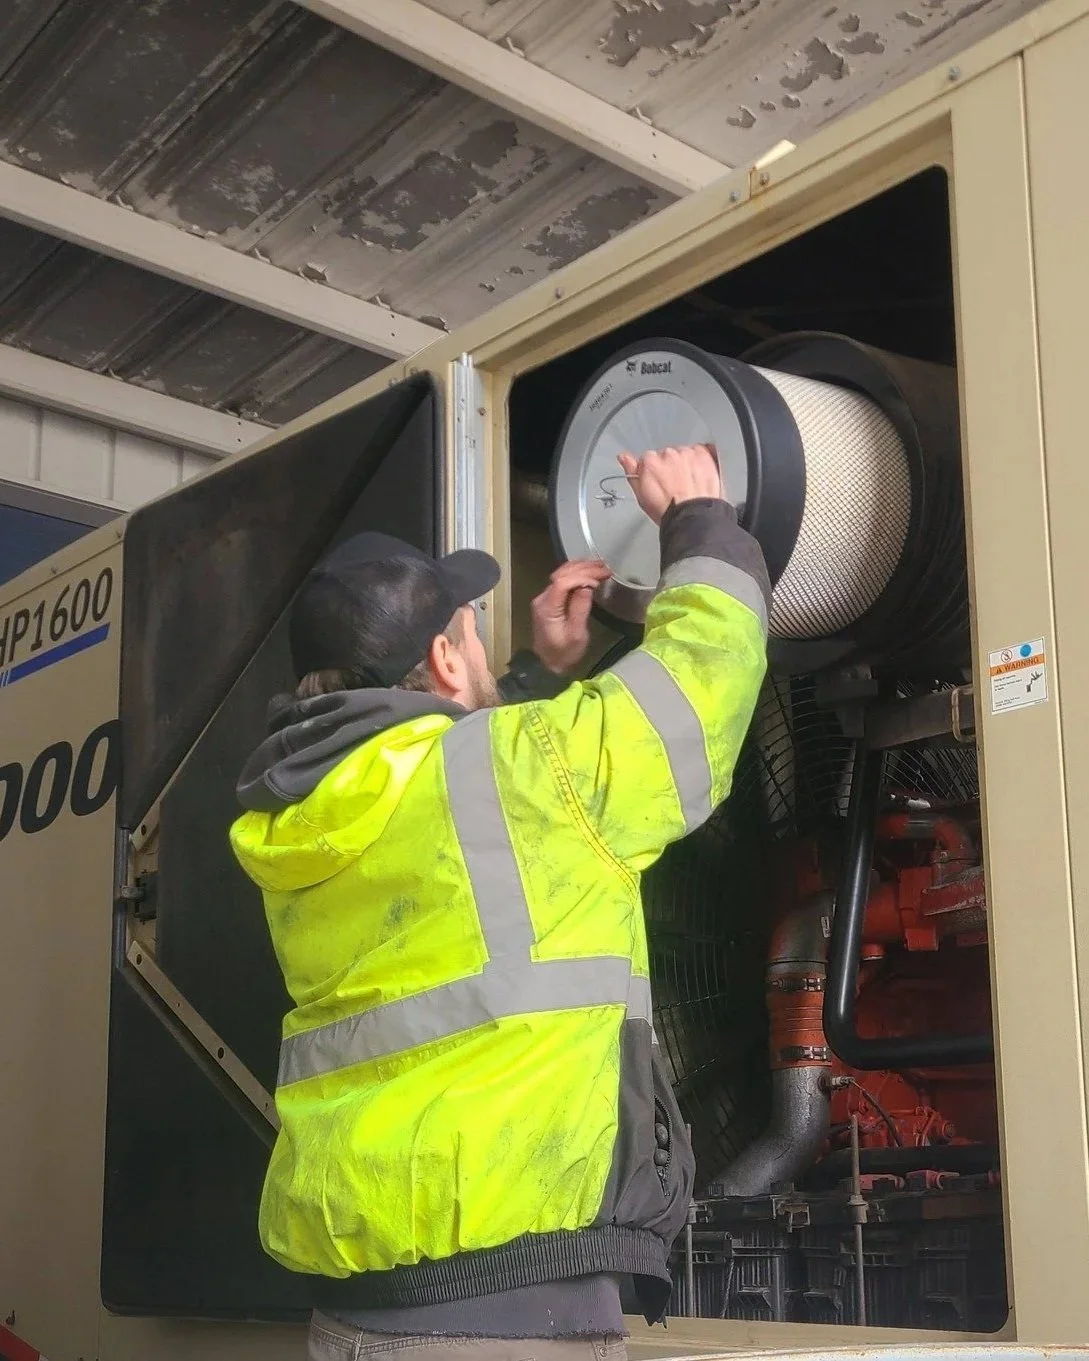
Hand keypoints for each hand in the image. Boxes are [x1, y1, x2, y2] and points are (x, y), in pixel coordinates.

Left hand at [531, 559, 611, 673]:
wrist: (548, 664)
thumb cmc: (564, 653)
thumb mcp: (577, 634)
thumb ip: (580, 608)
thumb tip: (588, 585)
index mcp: (548, 607)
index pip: (562, 582)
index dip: (582, 576)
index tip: (600, 578)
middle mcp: (542, 598)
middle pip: (561, 574)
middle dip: (584, 568)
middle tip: (605, 567)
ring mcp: (544, 598)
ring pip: (561, 574)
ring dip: (580, 568)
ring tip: (600, 566)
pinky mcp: (549, 600)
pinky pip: (562, 581)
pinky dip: (576, 574)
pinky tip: (589, 572)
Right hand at [617, 444, 722, 525]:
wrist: (693, 517)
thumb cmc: (669, 510)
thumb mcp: (641, 495)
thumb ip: (631, 471)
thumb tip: (623, 458)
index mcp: (650, 462)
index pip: (649, 459)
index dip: (655, 472)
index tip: (660, 482)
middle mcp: (668, 454)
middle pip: (667, 455)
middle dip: (671, 467)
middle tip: (676, 486)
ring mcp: (688, 453)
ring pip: (684, 453)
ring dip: (686, 464)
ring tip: (690, 484)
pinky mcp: (705, 454)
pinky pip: (702, 451)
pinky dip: (701, 460)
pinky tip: (700, 475)